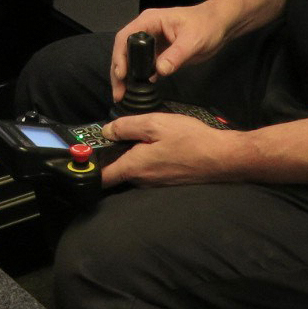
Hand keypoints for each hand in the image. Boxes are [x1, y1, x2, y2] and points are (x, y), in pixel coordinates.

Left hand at [99, 111, 245, 186]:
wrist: (223, 158)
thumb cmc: (190, 139)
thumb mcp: (155, 124)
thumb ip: (127, 127)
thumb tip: (106, 131)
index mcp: (134, 167)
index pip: (102, 177)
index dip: (90, 169)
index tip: (84, 158)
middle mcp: (142, 181)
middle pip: (118, 171)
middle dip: (115, 156)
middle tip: (120, 135)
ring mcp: (156, 184)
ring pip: (135, 171)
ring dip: (134, 157)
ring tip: (145, 138)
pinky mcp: (167, 182)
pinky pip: (149, 172)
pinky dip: (148, 160)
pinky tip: (161, 147)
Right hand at [109, 2, 232, 102]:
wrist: (219, 26)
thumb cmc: (206, 25)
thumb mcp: (192, 40)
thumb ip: (176, 55)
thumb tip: (159, 70)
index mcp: (150, 21)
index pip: (125, 37)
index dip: (120, 56)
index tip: (121, 74)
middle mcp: (147, 31)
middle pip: (124, 50)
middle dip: (118, 70)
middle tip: (118, 92)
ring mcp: (152, 42)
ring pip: (131, 59)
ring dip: (126, 76)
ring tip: (123, 94)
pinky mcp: (159, 53)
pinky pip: (144, 66)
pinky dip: (139, 78)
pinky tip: (138, 91)